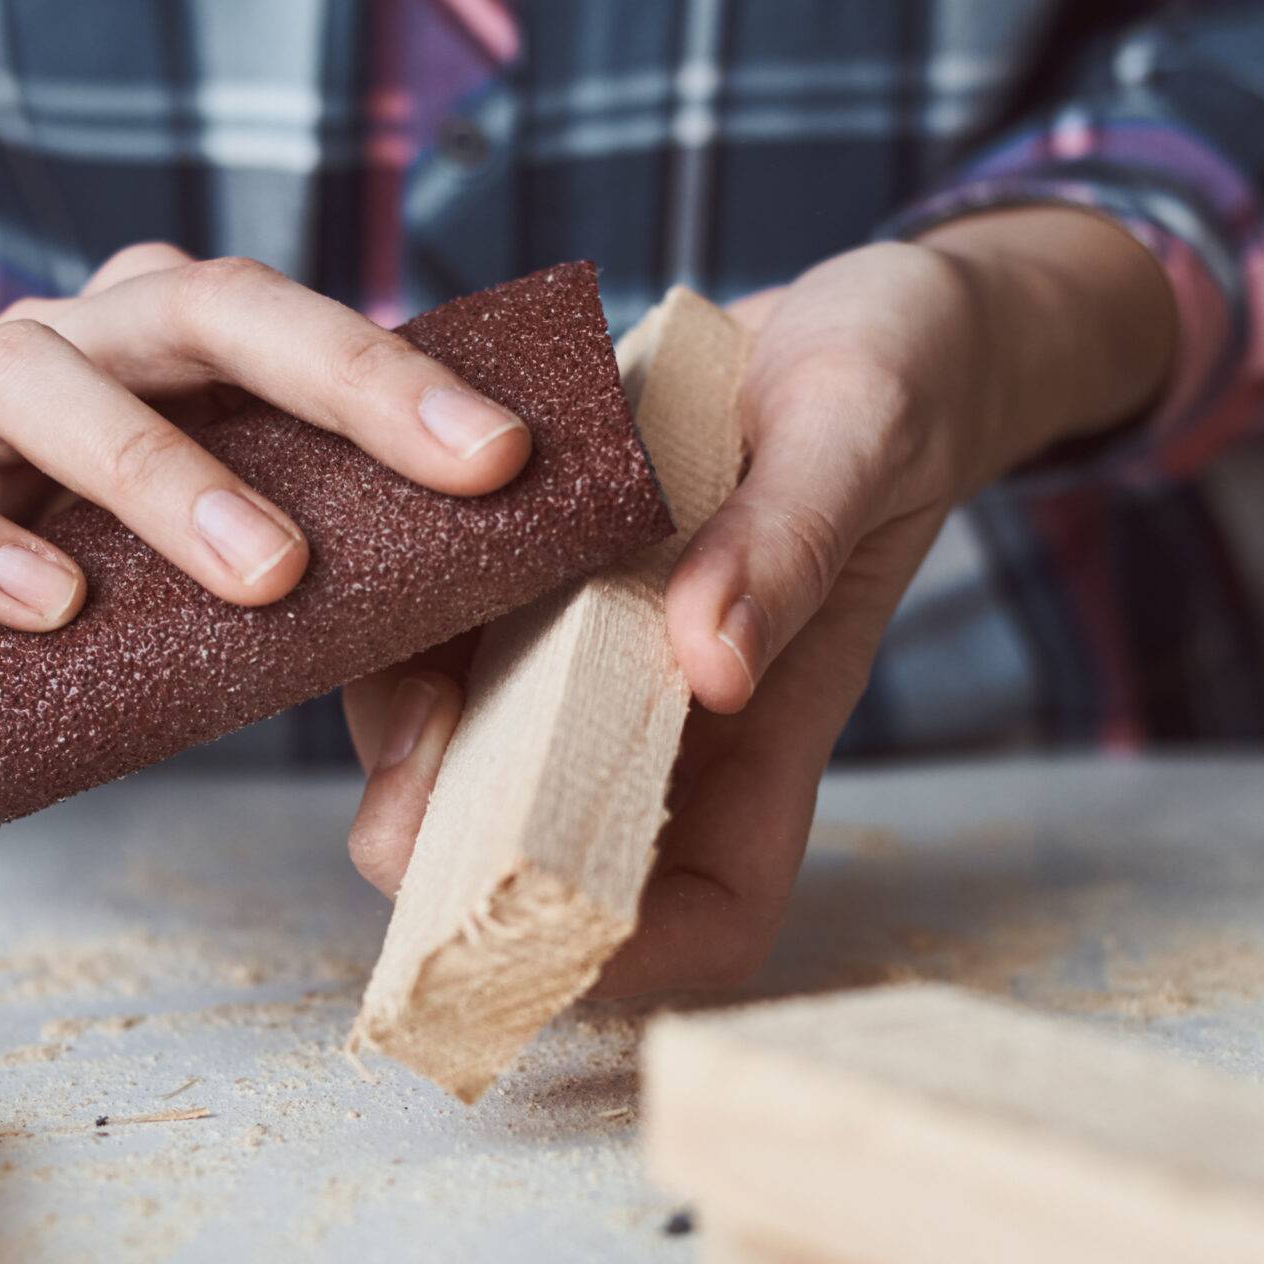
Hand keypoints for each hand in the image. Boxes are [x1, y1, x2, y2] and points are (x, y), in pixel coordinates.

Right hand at [0, 244, 532, 758]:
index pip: (287, 317)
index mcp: (172, 350)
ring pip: (30, 374)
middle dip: (327, 380)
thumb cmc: (104, 614)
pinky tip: (53, 605)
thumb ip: (346, 651)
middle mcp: (71, 349)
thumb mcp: (235, 614)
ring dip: (156, 468)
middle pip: (187, 303)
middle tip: (437, 475)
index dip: (394, 373)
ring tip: (261, 577)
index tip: (502, 456)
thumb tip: (459, 749)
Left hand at [343, 207, 1178, 993]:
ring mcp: (590, 656)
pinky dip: (391, 621)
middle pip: (548, 857)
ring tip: (378, 627)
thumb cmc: (891, 380)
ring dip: (400, 729)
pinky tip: (372, 551)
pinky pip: (437, 639)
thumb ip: (788, 544)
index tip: (539, 911)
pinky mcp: (533, 584)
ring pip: (465, 751)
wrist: (854, 309)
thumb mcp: (856, 432)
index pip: (707, 913)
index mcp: (764, 727)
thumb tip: (707, 664)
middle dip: (456, 858)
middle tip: (402, 789)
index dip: (628, 954)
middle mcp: (662, 715)